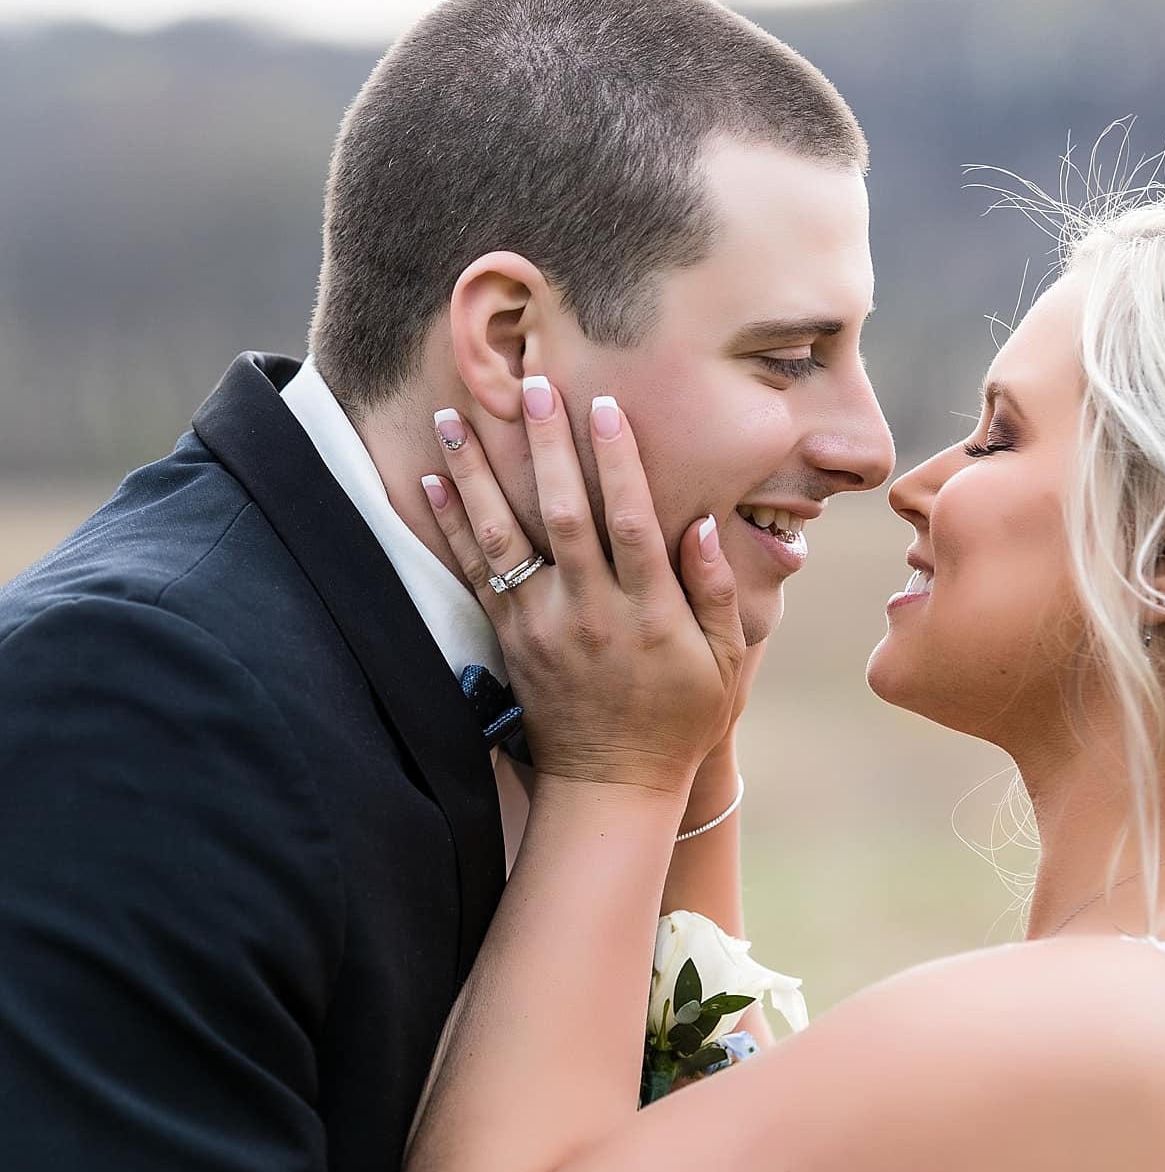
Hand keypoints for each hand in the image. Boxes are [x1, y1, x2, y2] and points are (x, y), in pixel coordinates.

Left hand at [422, 381, 743, 797]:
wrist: (611, 787)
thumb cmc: (679, 719)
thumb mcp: (724, 662)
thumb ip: (713, 591)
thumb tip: (703, 523)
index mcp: (647, 612)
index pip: (630, 522)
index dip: (618, 462)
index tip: (604, 406)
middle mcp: (589, 612)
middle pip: (562, 515)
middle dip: (545, 445)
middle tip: (530, 384)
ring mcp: (541, 625)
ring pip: (504, 537)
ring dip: (477, 473)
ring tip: (455, 417)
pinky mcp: (510, 638)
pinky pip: (474, 572)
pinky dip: (452, 525)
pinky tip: (432, 481)